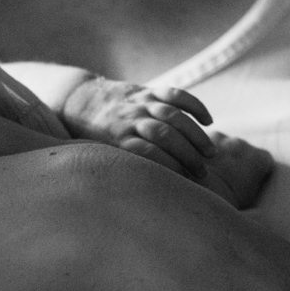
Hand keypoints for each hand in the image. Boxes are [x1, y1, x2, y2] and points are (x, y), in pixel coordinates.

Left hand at [61, 78, 217, 178]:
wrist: (79, 100)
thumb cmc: (91, 138)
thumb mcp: (97, 156)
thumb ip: (118, 170)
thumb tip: (139, 200)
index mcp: (116, 139)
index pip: (148, 153)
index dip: (169, 166)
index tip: (186, 182)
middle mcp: (129, 119)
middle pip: (164, 134)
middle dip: (187, 154)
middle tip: (203, 173)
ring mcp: (140, 102)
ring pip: (173, 115)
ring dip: (195, 134)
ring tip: (210, 153)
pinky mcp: (148, 90)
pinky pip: (175, 94)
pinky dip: (194, 105)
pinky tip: (208, 120)